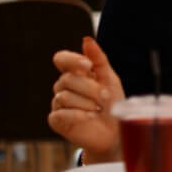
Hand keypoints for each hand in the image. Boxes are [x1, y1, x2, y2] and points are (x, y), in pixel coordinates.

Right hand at [48, 37, 125, 162]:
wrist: (115, 130)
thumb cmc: (112, 103)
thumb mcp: (110, 79)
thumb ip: (98, 60)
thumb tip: (87, 40)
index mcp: (75, 73)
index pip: (61, 59)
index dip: (71, 60)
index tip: (87, 66)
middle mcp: (64, 86)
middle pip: (67, 79)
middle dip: (91, 88)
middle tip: (105, 97)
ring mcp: (58, 103)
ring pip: (64, 97)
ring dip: (87, 104)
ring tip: (98, 110)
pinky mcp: (56, 120)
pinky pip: (60, 113)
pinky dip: (78, 115)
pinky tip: (89, 118)